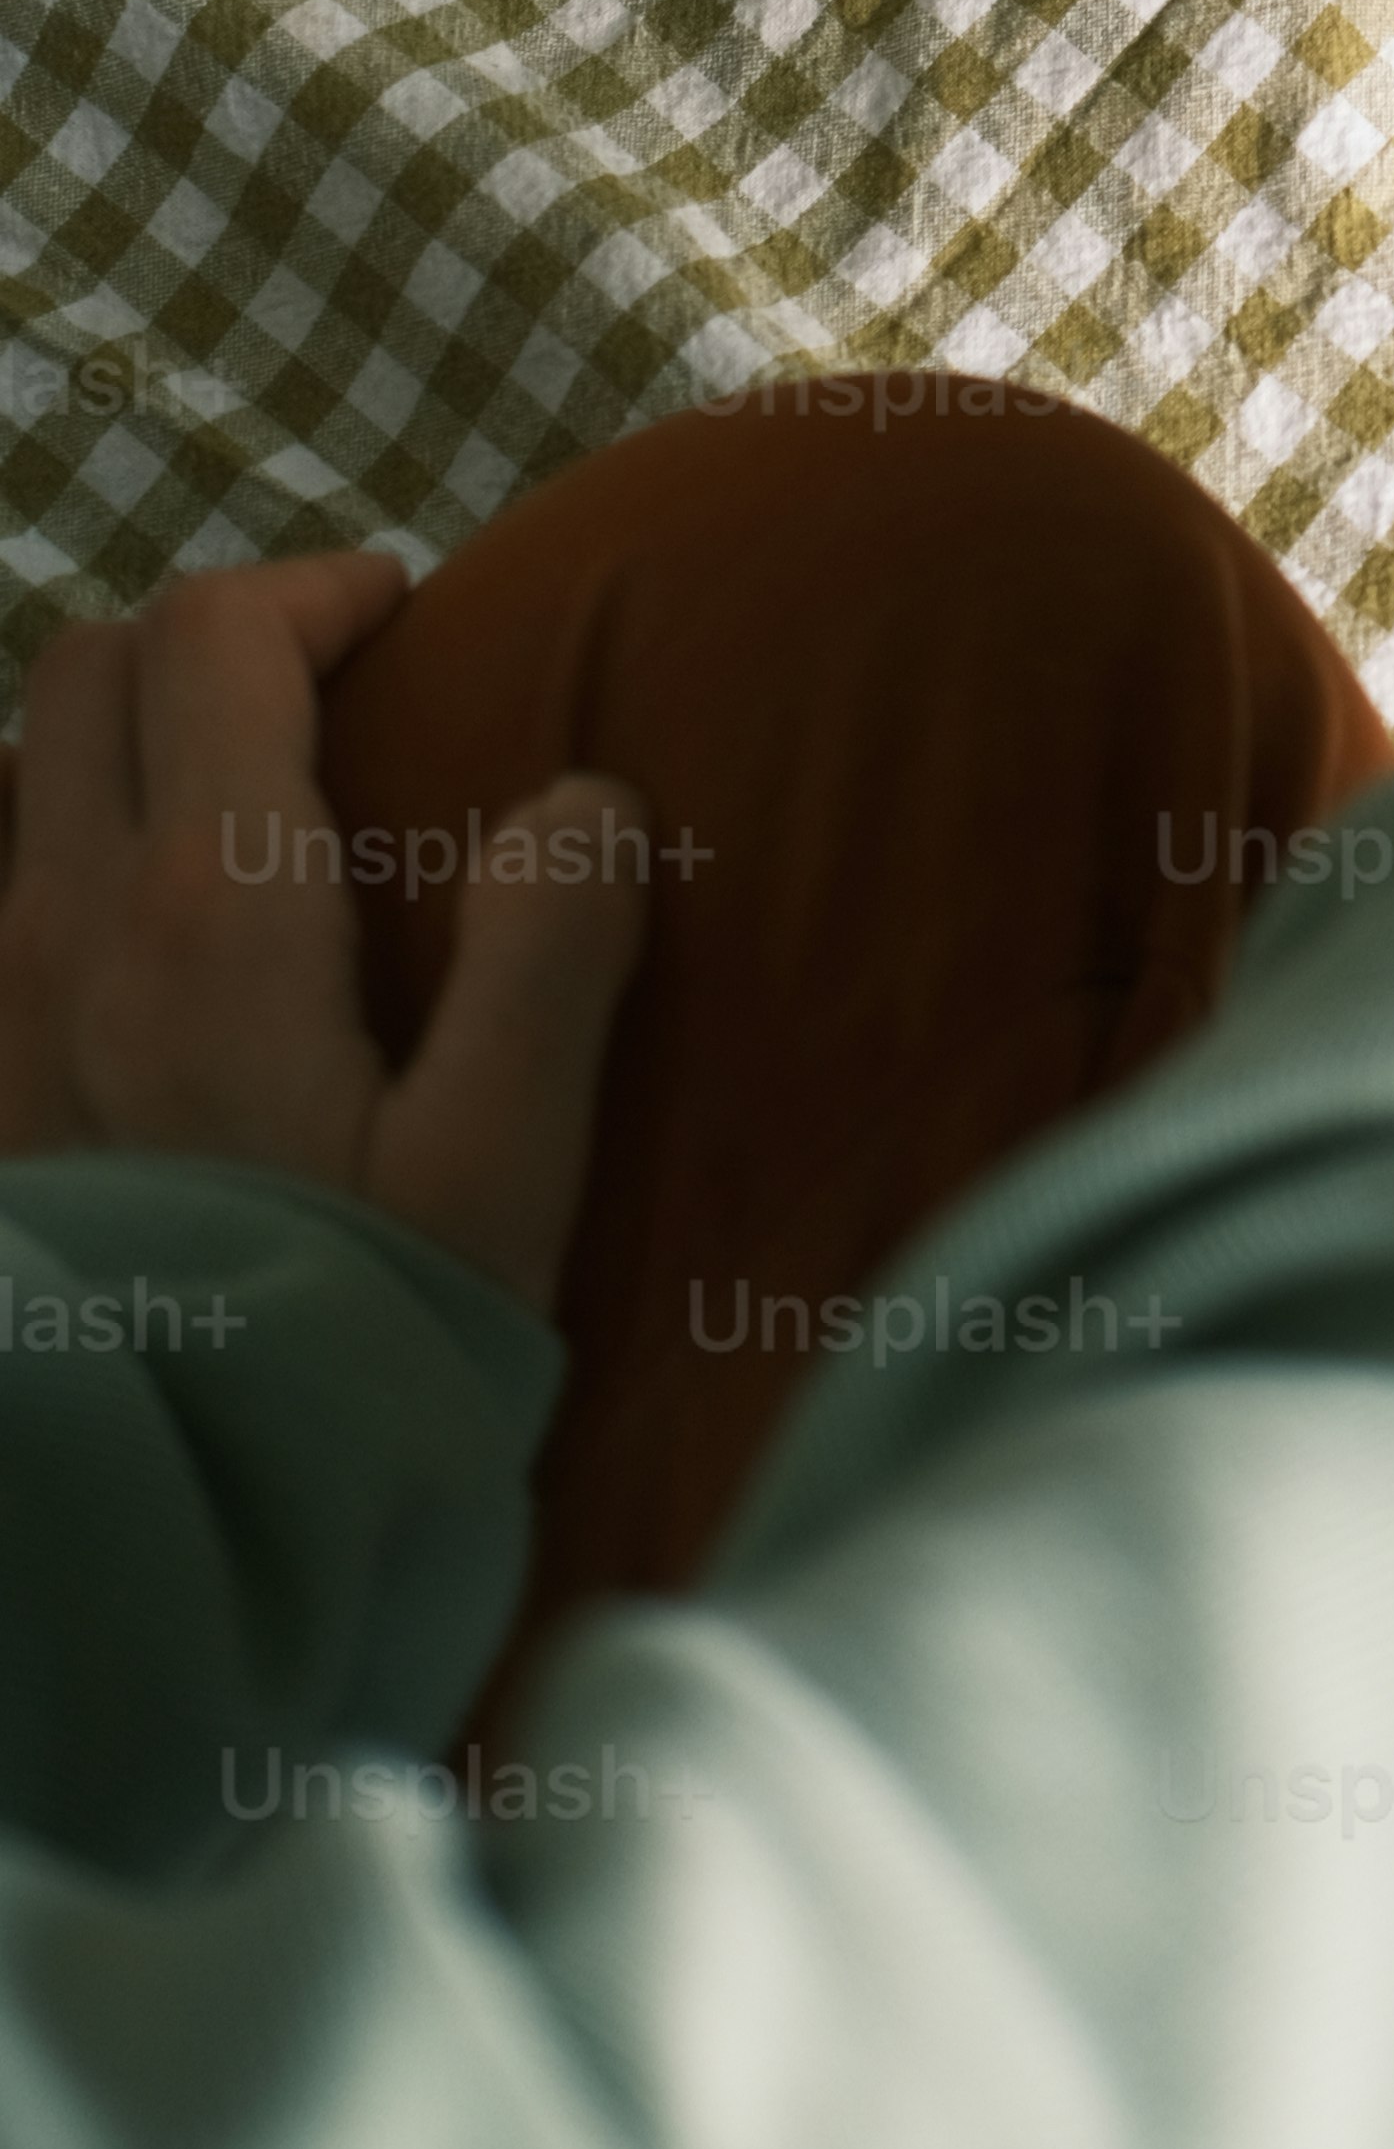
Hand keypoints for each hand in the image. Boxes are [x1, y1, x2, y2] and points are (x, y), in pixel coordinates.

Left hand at [0, 558, 648, 1316]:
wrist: (140, 1556)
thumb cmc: (341, 1355)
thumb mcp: (500, 1172)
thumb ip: (553, 953)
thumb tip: (582, 794)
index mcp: (206, 912)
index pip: (215, 637)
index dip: (319, 592)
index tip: (409, 624)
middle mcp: (60, 929)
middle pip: (84, 672)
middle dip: (206, 640)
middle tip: (326, 696)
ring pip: (20, 780)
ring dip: (122, 747)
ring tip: (239, 820)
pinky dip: (61, 861)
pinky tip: (142, 956)